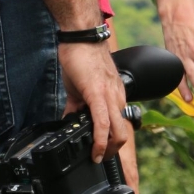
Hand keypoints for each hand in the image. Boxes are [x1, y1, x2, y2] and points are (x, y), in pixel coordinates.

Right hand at [58, 38, 134, 180]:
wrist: (81, 35)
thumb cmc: (81, 55)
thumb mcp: (80, 85)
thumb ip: (78, 103)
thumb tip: (70, 118)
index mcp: (114, 96)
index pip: (118, 125)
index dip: (112, 143)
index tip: (102, 153)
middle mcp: (117, 98)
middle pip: (123, 133)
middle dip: (113, 152)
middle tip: (100, 159)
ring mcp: (109, 96)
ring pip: (118, 132)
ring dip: (109, 150)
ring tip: (97, 157)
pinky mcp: (98, 93)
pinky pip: (102, 122)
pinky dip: (100, 140)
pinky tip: (94, 149)